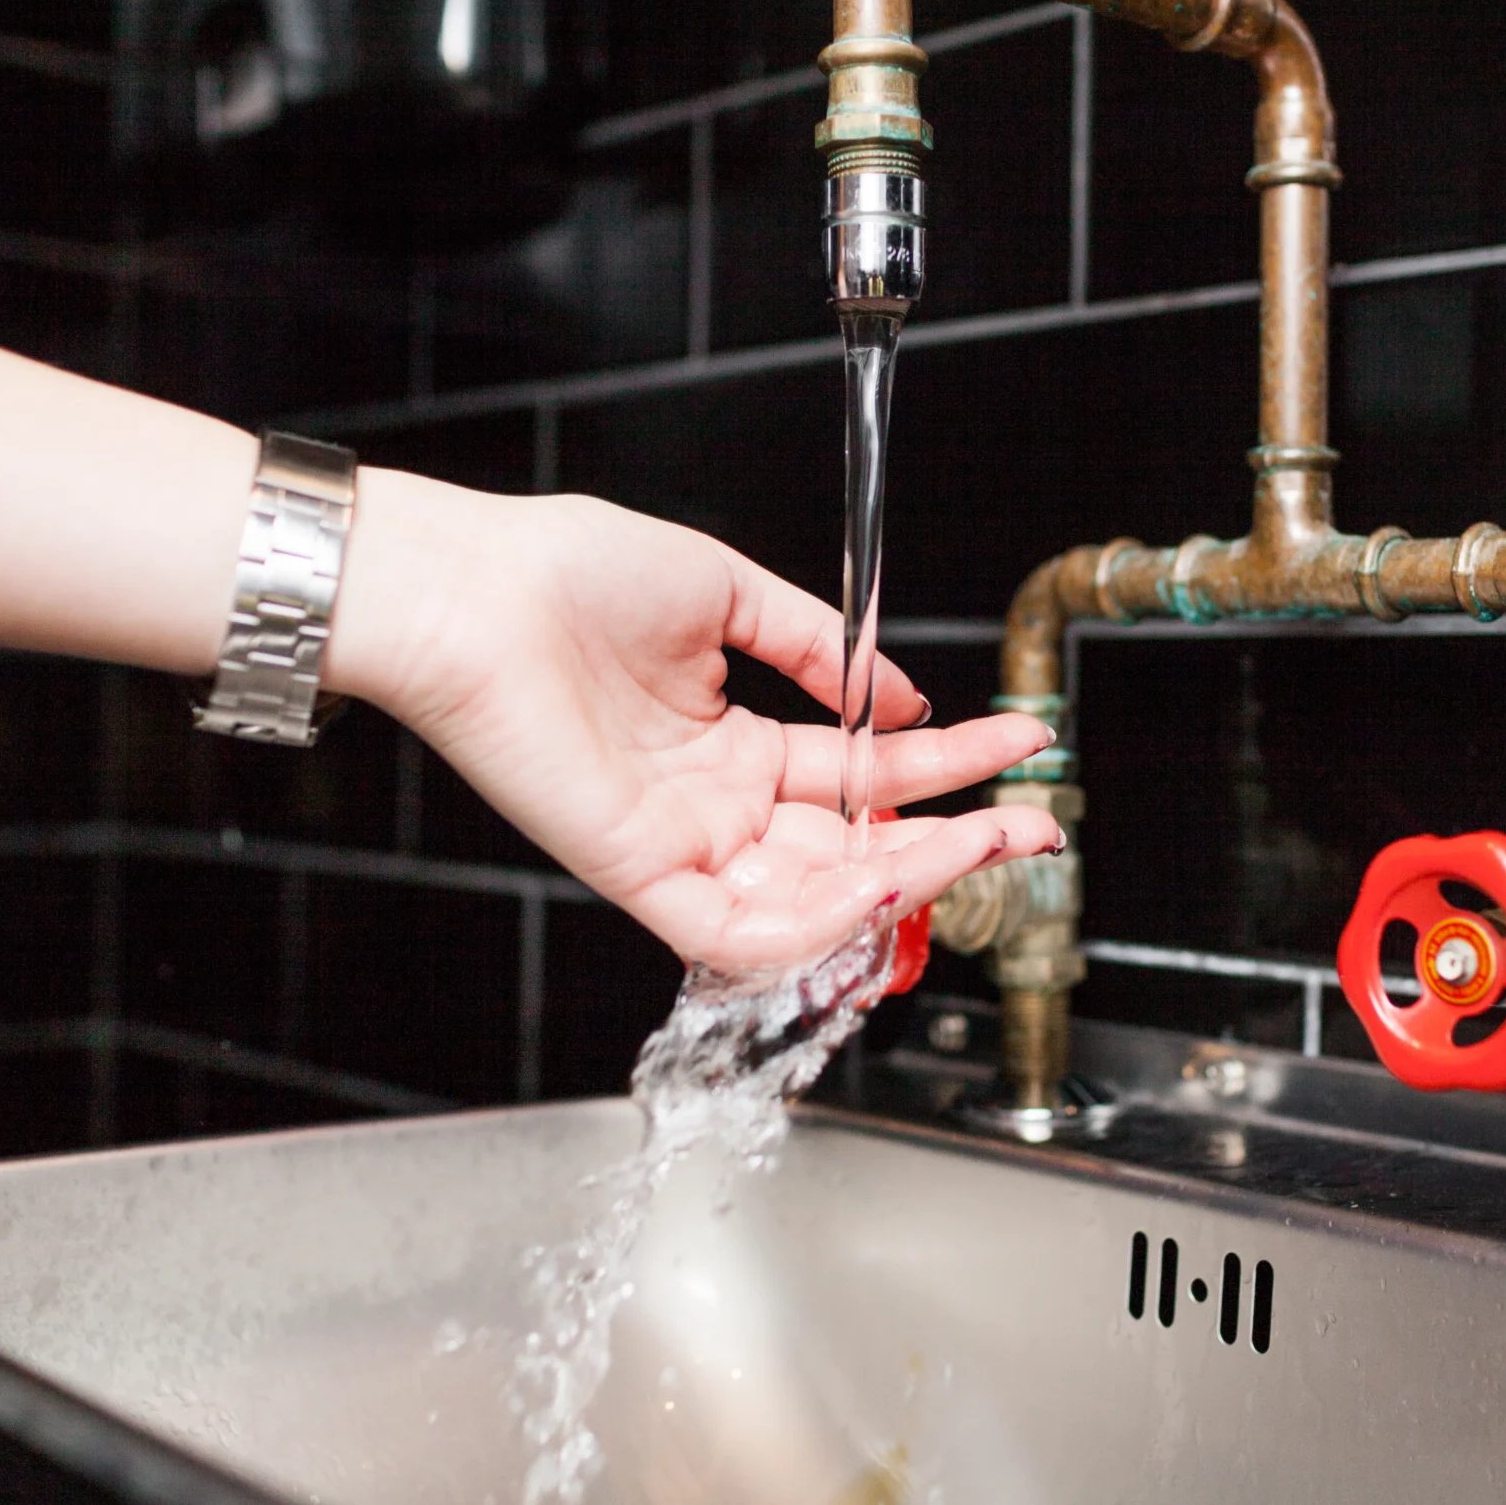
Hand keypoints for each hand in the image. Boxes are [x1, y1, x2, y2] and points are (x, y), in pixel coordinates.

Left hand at [326, 474, 1062, 971]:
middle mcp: (718, 805)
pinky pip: (739, 931)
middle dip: (957, 840)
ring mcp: (683, 846)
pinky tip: (886, 875)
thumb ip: (817, 648)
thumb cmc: (563, 574)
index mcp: (734, 743)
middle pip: (859, 847)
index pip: (865, 776)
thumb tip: (900, 698)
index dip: (950, 766)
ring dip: (911, 876)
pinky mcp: (642, 874)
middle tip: (1037, 821)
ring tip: (985, 837)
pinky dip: (817, 917)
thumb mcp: (723, 593)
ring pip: (817, 899)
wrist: (469, 589)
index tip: (1021, 743)